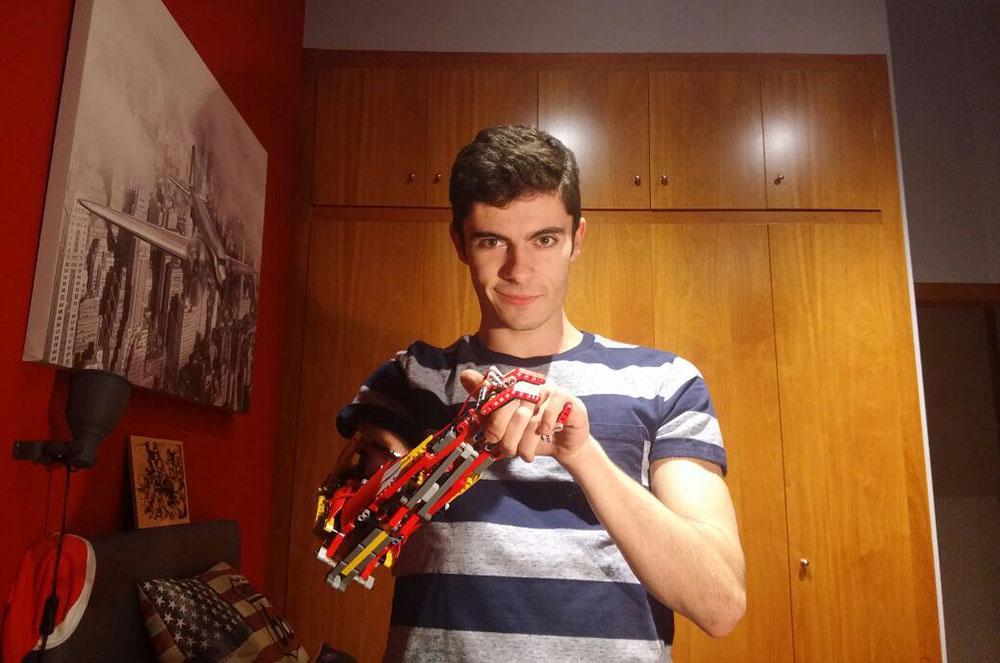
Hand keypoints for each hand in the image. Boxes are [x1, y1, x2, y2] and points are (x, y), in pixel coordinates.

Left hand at [459, 369, 590, 465]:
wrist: (562, 447)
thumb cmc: (532, 436)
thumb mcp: (507, 427)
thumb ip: (487, 407)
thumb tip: (465, 376)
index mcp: (515, 384)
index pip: (499, 393)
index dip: (493, 417)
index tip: (491, 438)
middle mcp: (532, 383)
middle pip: (513, 400)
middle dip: (507, 431)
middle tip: (506, 450)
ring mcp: (550, 389)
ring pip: (531, 410)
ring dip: (526, 437)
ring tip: (525, 453)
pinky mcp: (567, 399)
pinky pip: (551, 408)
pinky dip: (545, 424)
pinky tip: (545, 434)